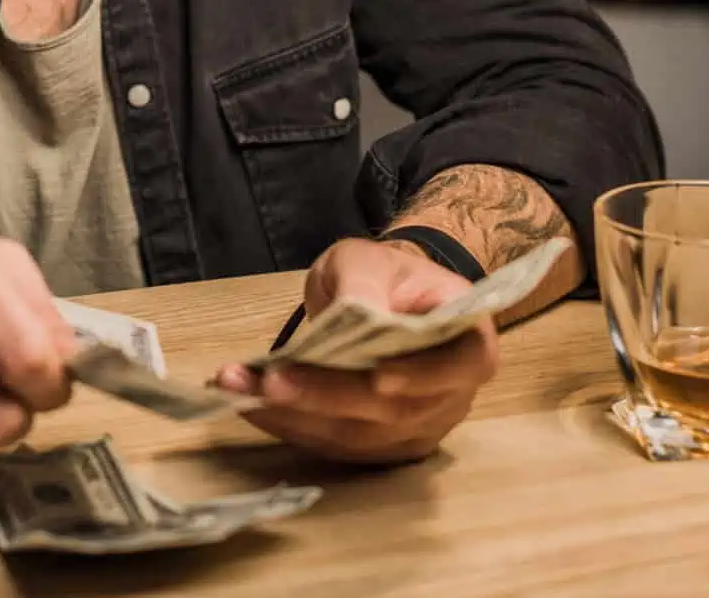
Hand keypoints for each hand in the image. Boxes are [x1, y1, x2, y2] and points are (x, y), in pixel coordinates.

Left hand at [214, 238, 498, 463]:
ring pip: (361, 437)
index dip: (424, 377)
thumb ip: (364, 284)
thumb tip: (354, 314)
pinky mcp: (381, 445)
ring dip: (295, 417)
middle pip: (397, 411)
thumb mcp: (369, 261)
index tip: (379, 379)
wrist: (380, 299)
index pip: (464, 366)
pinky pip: (338, 447)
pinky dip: (290, 427)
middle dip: (328, 396)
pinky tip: (248, 405)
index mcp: (469, 338)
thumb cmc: (382, 275)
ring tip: (239, 389)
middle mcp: (452, 394)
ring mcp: (419, 427)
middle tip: (271, 380)